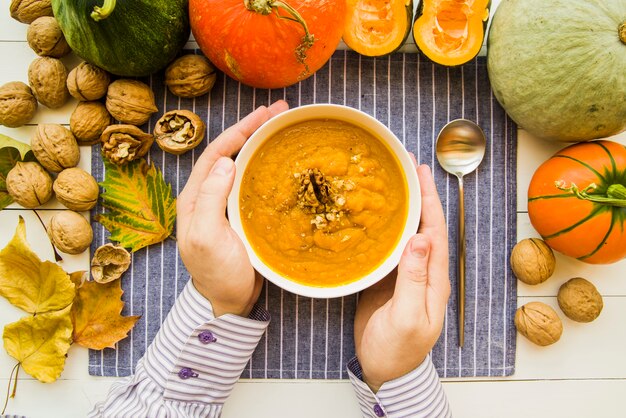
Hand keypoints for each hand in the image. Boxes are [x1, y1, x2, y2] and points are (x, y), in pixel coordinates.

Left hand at [176, 100, 288, 317]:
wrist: (229, 301)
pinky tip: (282, 159)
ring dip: (261, 144)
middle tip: (280, 112)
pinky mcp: (242, 214)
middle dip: (252, 129)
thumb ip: (210, 200)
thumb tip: (226, 161)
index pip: (215, 154)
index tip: (263, 115)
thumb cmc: (216, 274)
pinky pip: (254, 182)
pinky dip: (268, 166)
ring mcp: (226, 204)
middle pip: (230, 153)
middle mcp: (209, 195)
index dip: (238, 131)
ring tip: (284, 126)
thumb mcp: (208, 238)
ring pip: (243, 165)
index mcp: (194, 198)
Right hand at [354, 163, 450, 391]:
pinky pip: (389, 247)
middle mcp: (423, 271)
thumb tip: (419, 238)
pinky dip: (385, 228)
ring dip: (403, 208)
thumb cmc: (398, 350)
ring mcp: (405, 275)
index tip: (420, 174)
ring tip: (391, 183)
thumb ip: (412, 279)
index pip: (435, 231)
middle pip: (423, 226)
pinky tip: (374, 217)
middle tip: (406, 168)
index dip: (429, 200)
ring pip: (407, 234)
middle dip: (418, 196)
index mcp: (434, 279)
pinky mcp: (387, 280)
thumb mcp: (405, 316)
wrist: (385, 370)